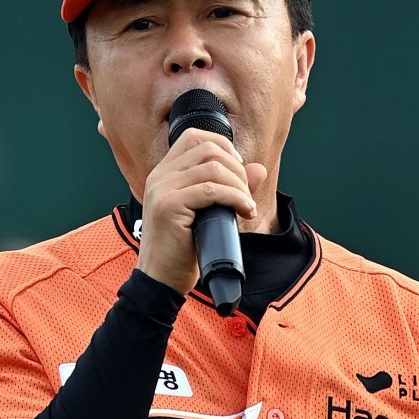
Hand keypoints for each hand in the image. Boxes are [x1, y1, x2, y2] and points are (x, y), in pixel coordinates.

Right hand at [137, 128, 267, 295]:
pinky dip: (235, 198)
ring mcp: (161, 190)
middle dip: (236, 168)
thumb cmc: (181, 251)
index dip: (223, 147)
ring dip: (239, 185)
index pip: (194, 137)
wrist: (161, 281)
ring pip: (212, 168)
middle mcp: (159, 177)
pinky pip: (211, 190)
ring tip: (246, 206)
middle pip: (207, 148)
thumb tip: (259, 169)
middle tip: (246, 193)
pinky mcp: (169, 206)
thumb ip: (230, 188)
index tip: (239, 172)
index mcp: (163, 174)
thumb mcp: (208, 214)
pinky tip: (244, 211)